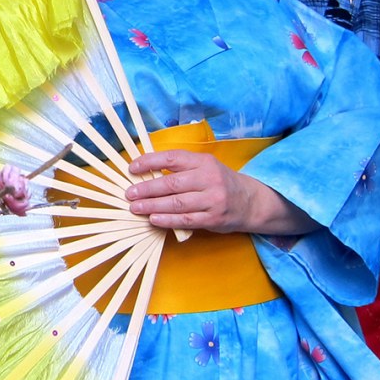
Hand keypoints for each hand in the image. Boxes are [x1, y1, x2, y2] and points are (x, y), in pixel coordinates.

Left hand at [126, 149, 315, 235]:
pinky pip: (185, 220)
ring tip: (135, 207)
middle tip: (130, 193)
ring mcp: (212, 199)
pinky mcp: (213, 218)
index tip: (132, 168)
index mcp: (204, 162)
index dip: (150, 162)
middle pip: (172, 183)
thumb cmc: (219, 182)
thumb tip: (146, 171)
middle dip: (147, 188)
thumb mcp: (205, 167)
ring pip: (176, 203)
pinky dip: (167, 220)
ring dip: (152, 206)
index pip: (172, 159)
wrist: (250, 201)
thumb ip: (181, 168)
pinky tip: (153, 220)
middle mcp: (209, 178)